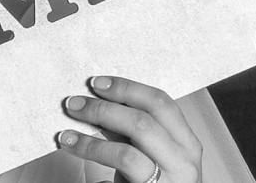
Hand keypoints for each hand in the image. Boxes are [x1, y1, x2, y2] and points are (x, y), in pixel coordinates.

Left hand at [57, 76, 201, 182]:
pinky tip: (72, 144)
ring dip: (94, 127)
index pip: (161, 103)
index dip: (127, 88)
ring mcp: (172, 178)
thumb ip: (129, 130)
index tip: (98, 83)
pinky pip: (122, 161)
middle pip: (144, 118)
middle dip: (104, 107)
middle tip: (75, 103)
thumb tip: (97, 102)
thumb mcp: (146, 153)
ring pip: (132, 140)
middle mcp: (184, 159)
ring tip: (69, 128)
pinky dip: (91, 148)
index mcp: (185, 142)